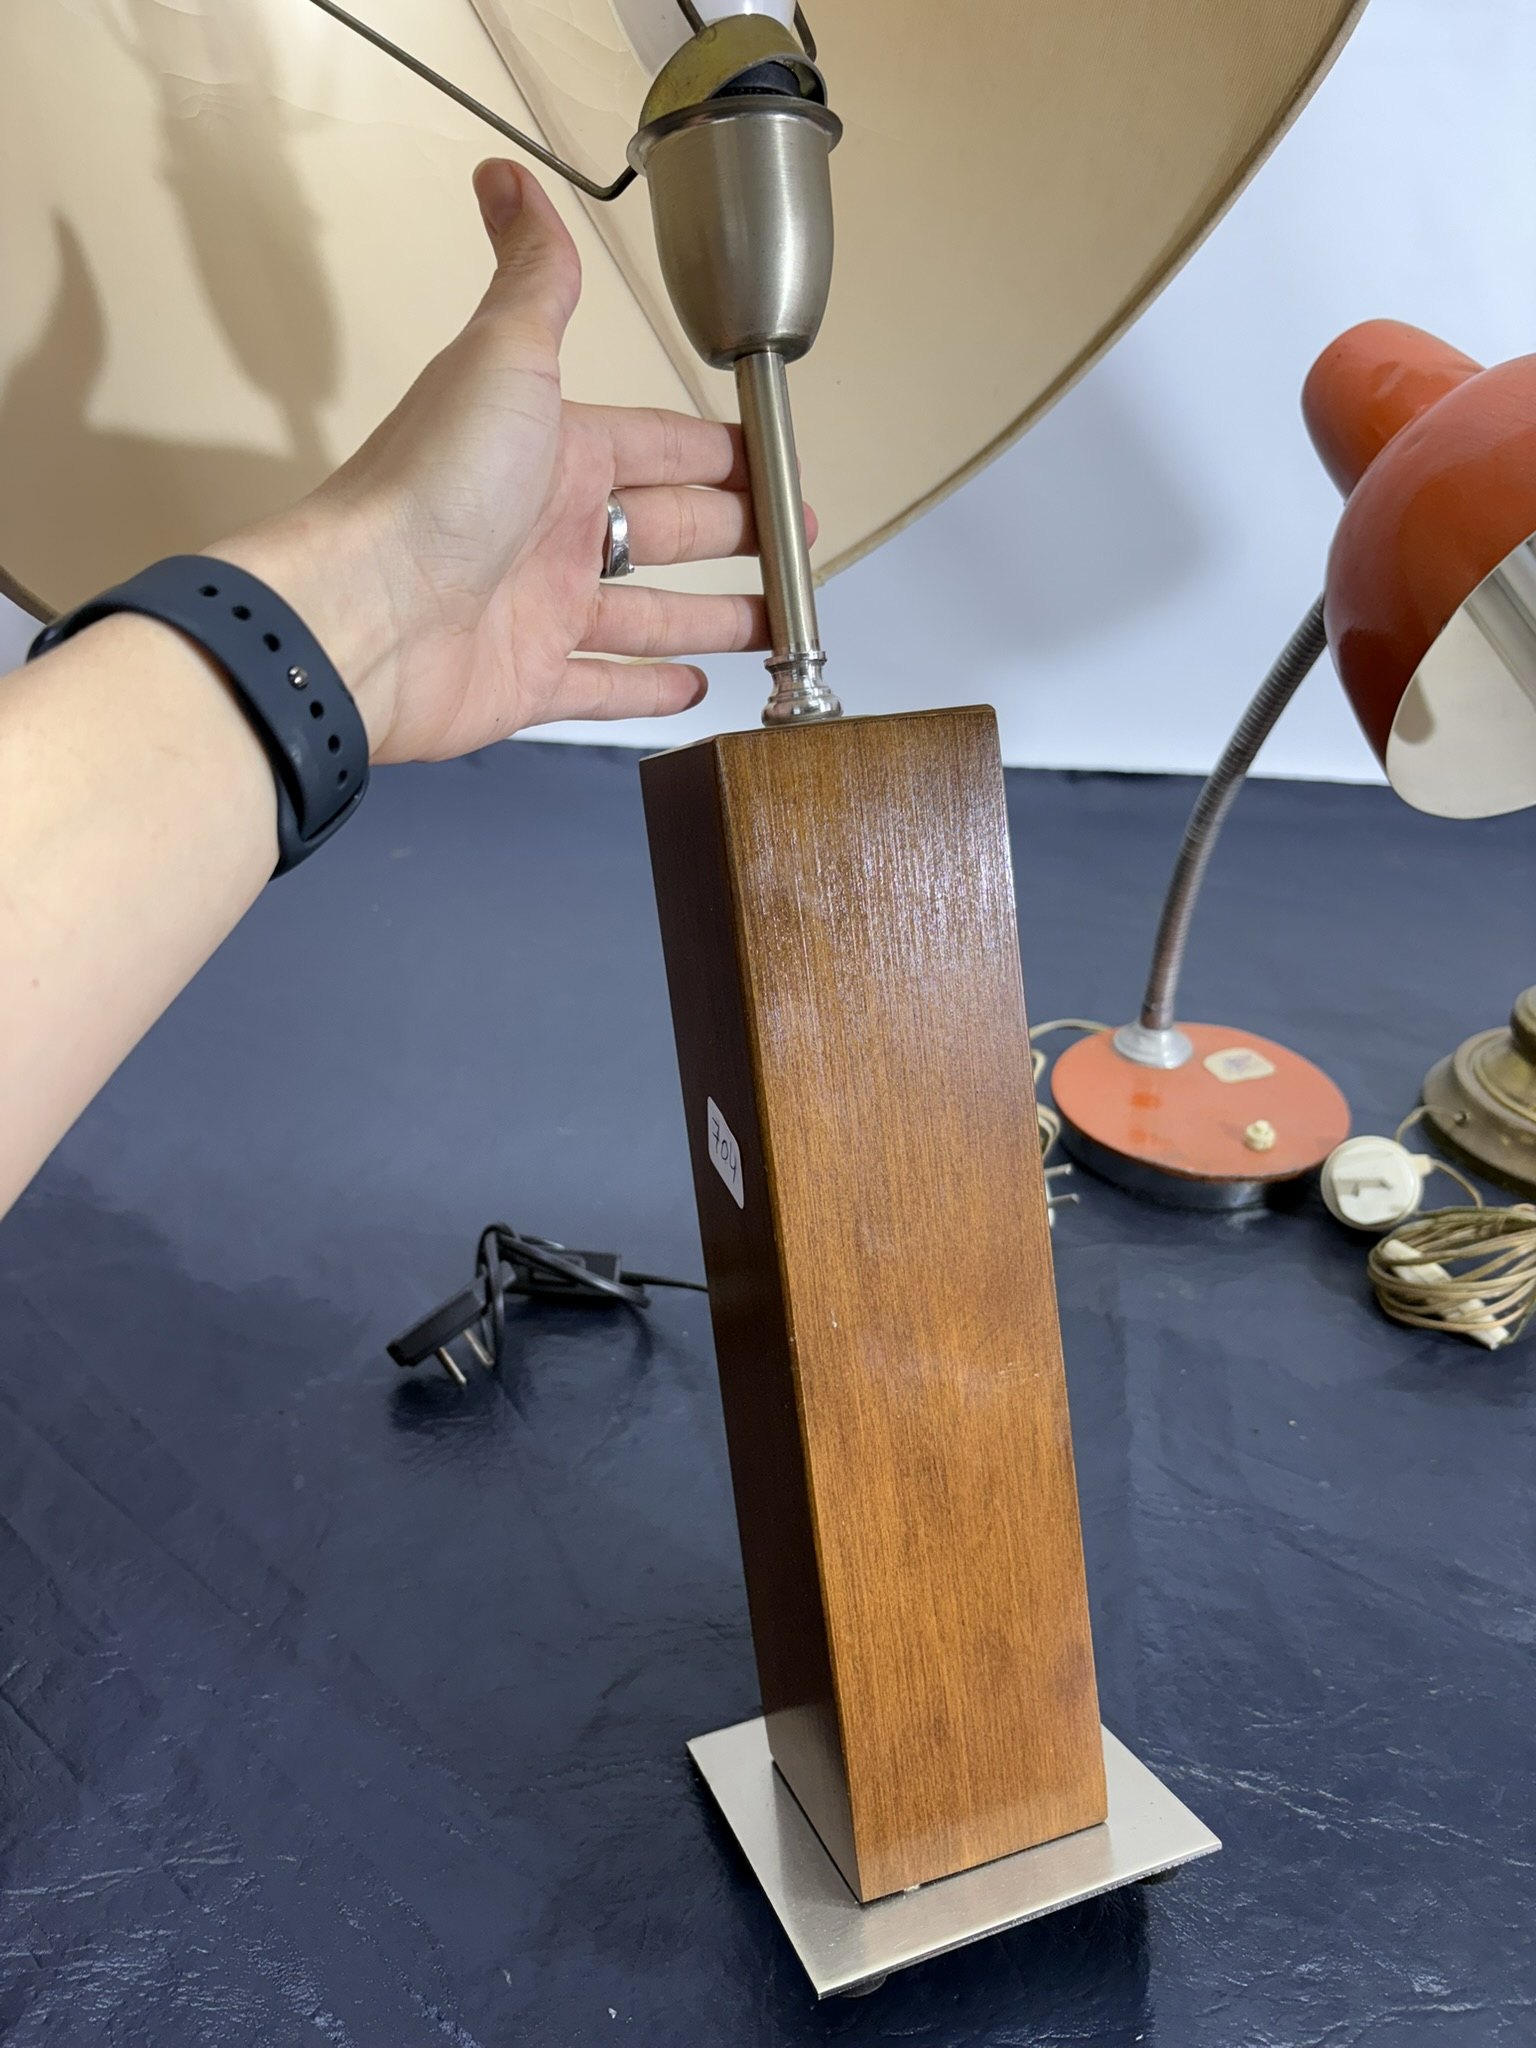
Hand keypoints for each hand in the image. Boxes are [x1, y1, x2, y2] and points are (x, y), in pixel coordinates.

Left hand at [212, 161, 804, 763]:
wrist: (362, 612)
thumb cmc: (428, 486)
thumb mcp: (503, 357)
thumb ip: (534, 278)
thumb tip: (509, 178)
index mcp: (554, 449)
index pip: (662, 446)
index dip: (724, 457)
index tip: (776, 468)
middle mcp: (548, 527)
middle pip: (667, 527)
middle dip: (735, 531)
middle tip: (794, 545)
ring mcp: (539, 607)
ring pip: (648, 613)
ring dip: (711, 616)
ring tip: (770, 622)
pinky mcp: (528, 681)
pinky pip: (604, 684)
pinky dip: (650, 688)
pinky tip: (695, 687)